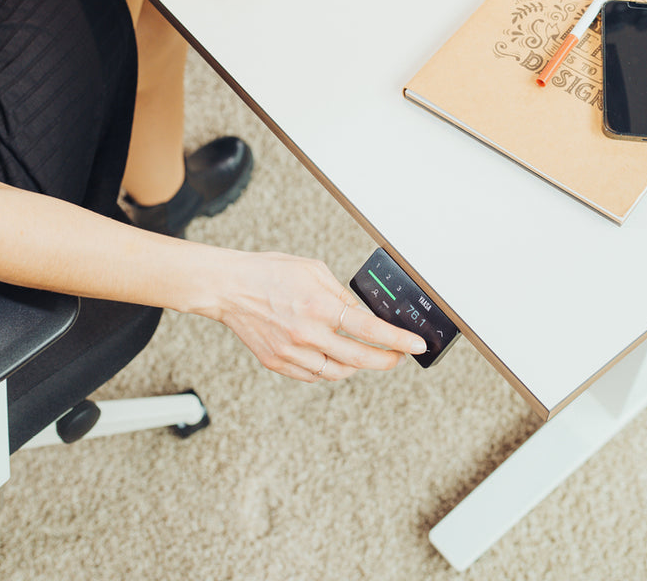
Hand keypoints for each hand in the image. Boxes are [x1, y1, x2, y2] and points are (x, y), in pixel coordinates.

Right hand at [204, 251, 428, 381]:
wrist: (229, 288)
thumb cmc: (269, 272)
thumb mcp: (314, 270)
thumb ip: (341, 295)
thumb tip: (364, 315)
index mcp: (320, 306)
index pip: (370, 330)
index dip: (398, 341)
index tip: (416, 346)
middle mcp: (308, 333)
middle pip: (360, 359)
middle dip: (386, 360)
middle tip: (398, 356)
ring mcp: (292, 353)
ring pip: (338, 373)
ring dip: (358, 366)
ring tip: (365, 355)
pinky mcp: (278, 363)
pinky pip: (314, 375)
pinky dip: (329, 368)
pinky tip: (332, 354)